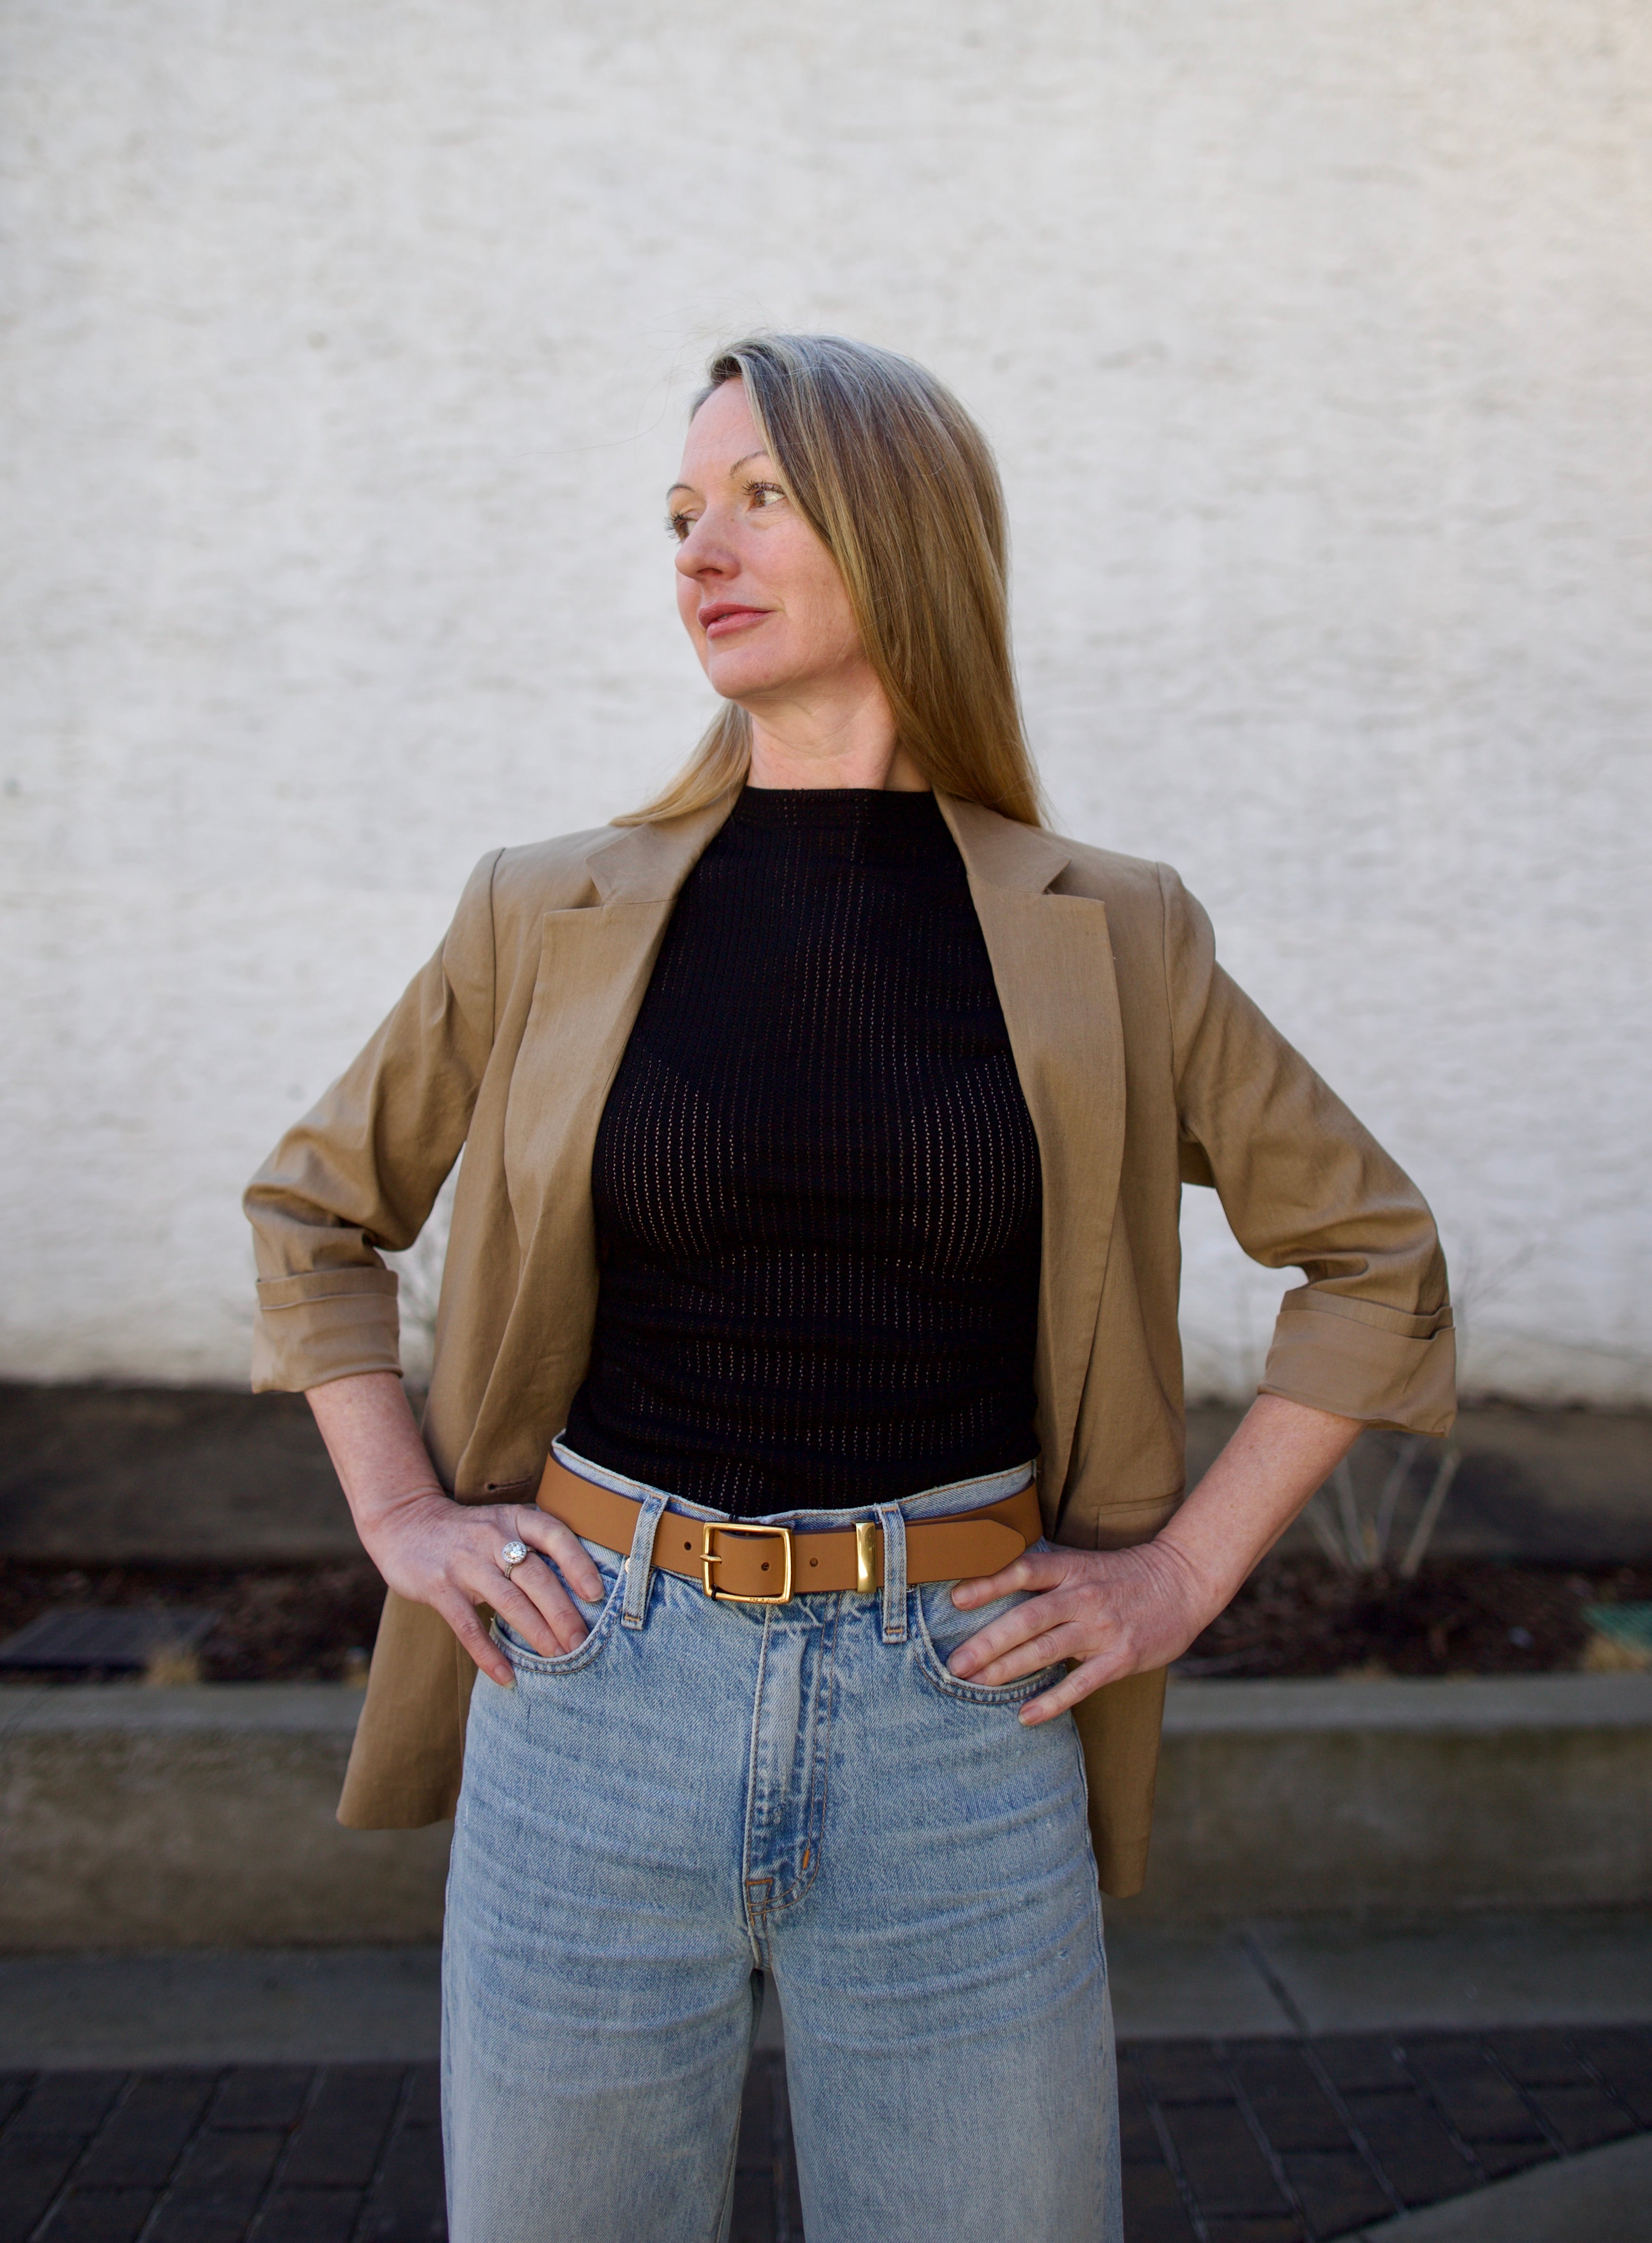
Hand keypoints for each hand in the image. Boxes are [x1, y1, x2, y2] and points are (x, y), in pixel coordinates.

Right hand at [358, 1490, 605, 1689]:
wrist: (404, 1522)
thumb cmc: (468, 1532)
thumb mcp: (503, 1524)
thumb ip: (533, 1547)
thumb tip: (579, 1588)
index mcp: (514, 1519)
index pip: (554, 1535)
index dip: (578, 1563)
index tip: (596, 1593)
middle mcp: (493, 1538)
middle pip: (536, 1577)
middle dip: (563, 1613)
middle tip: (582, 1642)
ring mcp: (465, 1563)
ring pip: (508, 1601)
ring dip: (536, 1632)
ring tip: (559, 1658)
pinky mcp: (440, 1587)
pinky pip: (468, 1626)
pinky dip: (488, 1653)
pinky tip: (506, 1675)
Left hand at [945, 1539, 1215, 1725]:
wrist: (1183, 1582)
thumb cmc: (1123, 1577)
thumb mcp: (1084, 1565)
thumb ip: (1046, 1579)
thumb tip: (992, 1591)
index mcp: (1071, 1569)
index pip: (1024, 1571)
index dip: (989, 1583)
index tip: (955, 1600)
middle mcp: (1083, 1596)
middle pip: (1028, 1618)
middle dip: (987, 1641)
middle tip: (955, 1663)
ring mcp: (1102, 1628)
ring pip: (1047, 1649)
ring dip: (1008, 1668)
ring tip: (976, 1684)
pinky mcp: (1121, 1657)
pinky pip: (1081, 1683)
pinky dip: (1052, 1701)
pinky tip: (1026, 1716)